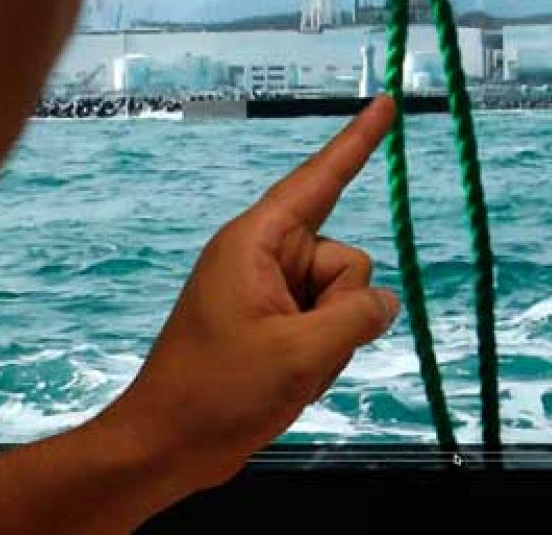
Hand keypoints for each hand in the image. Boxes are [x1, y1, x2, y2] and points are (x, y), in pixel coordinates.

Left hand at [90, 94, 401, 496]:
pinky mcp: (274, 323)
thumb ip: (358, 317)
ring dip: (331, 342)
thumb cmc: (217, 394)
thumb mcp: (300, 355)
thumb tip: (384, 303)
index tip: (385, 104)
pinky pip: (328, 326)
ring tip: (285, 371)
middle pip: (346, 261)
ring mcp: (270, 292)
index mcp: (256, 243)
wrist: (166, 448)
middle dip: (341, 310)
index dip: (358, 142)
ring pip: (344, 300)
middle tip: (297, 350)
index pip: (320, 180)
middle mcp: (265, 257)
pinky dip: (322, 356)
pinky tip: (288, 382)